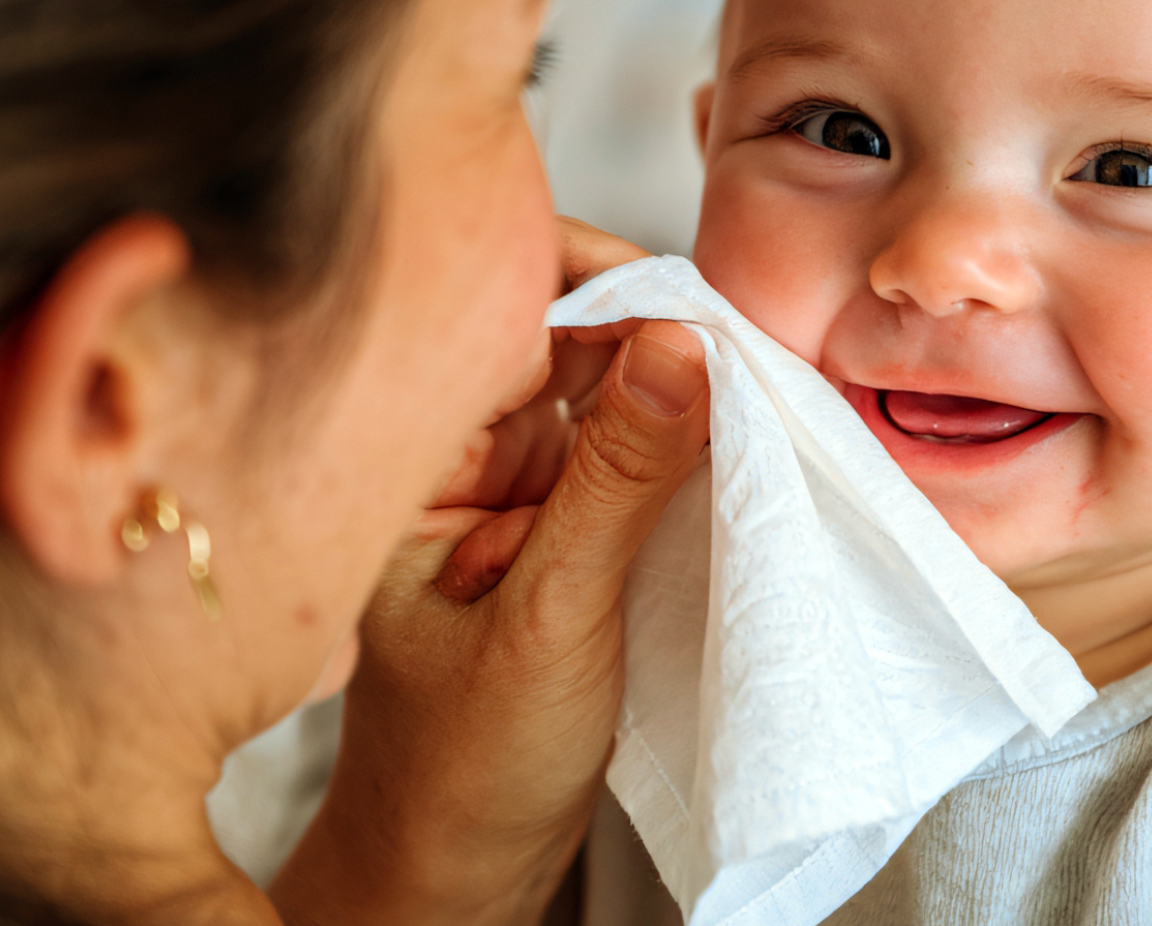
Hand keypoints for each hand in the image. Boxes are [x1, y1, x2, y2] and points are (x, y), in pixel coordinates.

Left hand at [272, 218, 709, 924]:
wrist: (459, 868)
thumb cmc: (465, 764)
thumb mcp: (553, 614)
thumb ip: (617, 480)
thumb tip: (683, 345)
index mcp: (404, 454)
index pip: (499, 314)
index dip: (596, 285)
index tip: (691, 300)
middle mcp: (453, 450)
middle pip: (559, 333)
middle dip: (650, 327)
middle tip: (739, 346)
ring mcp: (510, 482)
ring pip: (602, 385)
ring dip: (674, 380)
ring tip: (747, 387)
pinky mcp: (561, 519)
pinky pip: (627, 446)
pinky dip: (680, 435)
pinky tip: (728, 435)